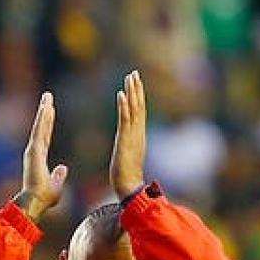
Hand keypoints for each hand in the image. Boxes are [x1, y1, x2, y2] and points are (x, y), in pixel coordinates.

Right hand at [16, 91, 67, 221]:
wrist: (35, 202)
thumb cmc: (44, 197)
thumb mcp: (56, 185)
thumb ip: (58, 176)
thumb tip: (63, 168)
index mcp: (39, 158)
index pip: (45, 137)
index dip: (48, 124)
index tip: (50, 111)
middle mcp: (34, 152)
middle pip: (41, 127)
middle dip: (45, 112)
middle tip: (47, 97)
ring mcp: (33, 150)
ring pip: (39, 126)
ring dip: (43, 110)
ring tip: (47, 97)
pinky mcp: (34, 150)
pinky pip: (39, 130)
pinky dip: (42, 119)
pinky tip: (46, 107)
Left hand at [109, 70, 146, 199]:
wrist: (128, 187)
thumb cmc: (126, 177)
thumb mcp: (127, 157)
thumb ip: (128, 148)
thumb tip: (126, 147)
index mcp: (138, 136)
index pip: (139, 112)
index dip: (138, 96)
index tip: (135, 82)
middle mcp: (138, 133)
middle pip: (139, 106)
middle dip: (137, 89)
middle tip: (134, 73)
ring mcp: (133, 136)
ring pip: (134, 109)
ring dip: (132, 92)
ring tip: (129, 77)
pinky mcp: (125, 140)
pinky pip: (125, 119)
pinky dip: (124, 106)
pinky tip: (121, 94)